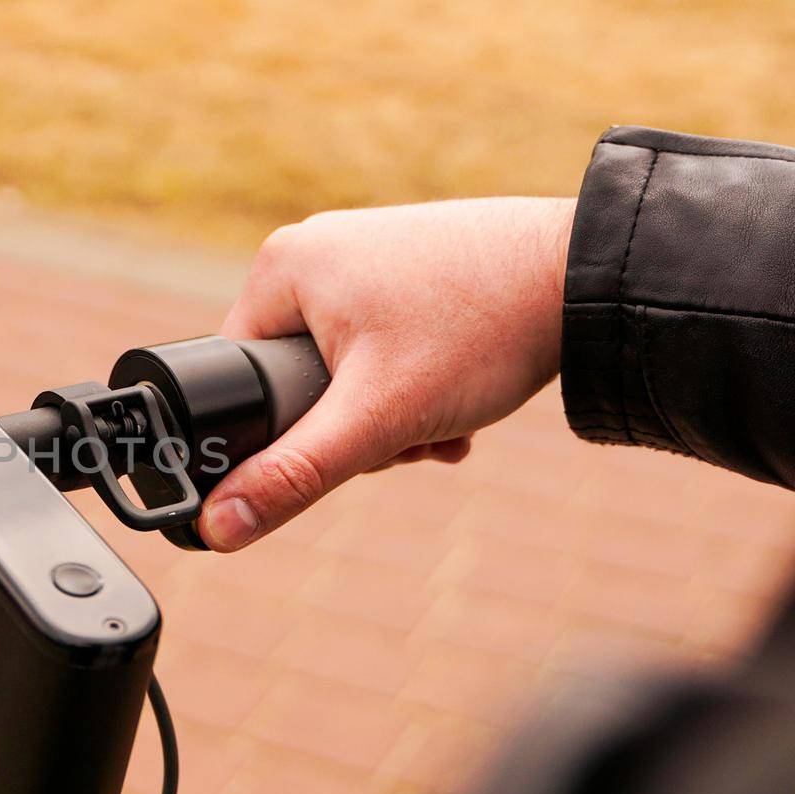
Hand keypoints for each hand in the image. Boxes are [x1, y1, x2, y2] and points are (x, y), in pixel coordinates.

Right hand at [199, 197, 576, 550]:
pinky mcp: (408, 265)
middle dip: (360, 427)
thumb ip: (294, 476)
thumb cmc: (481, 331)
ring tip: (446, 415)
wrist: (592, 276)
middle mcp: (313, 249)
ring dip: (397, 414)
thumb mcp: (378, 418)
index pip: (240, 380)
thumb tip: (218, 527)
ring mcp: (363, 252)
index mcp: (278, 267)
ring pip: (348, 372)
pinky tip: (461, 395)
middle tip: (411, 429)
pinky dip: (419, 384)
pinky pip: (385, 345)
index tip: (356, 442)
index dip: (289, 434)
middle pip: (298, 381)